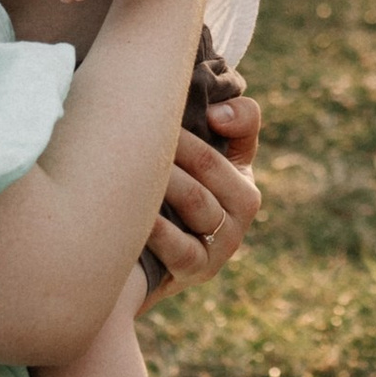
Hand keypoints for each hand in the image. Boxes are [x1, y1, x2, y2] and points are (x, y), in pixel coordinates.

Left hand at [146, 118, 259, 286]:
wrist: (142, 262)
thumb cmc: (163, 199)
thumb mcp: (192, 161)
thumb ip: (216, 124)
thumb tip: (217, 110)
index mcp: (242, 170)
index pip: (243, 128)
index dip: (220, 113)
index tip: (184, 105)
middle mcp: (241, 208)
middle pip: (210, 164)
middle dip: (175, 143)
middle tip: (137, 126)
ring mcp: (222, 243)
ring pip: (197, 201)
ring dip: (165, 179)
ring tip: (131, 163)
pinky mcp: (198, 271)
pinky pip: (183, 249)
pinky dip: (160, 230)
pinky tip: (138, 214)